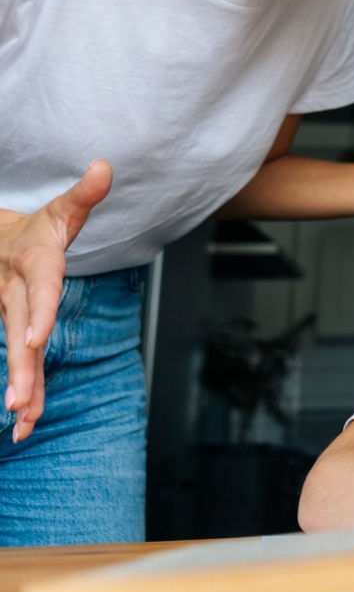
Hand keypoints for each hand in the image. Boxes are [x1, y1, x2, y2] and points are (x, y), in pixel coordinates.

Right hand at [0, 160, 111, 440]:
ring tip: (22, 422)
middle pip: (20, 332)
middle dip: (20, 367)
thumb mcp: (60, 210)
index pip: (40, 289)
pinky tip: (24, 424)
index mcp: (34, 264)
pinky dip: (23, 393)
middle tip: (18, 401)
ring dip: (21, 389)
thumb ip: (84, 195)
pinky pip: (20, 363)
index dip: (40, 312)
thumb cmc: (36, 230)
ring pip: (16, 354)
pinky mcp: (13, 332)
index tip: (40, 338)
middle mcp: (16, 294)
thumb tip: (104, 167)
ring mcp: (10, 315)